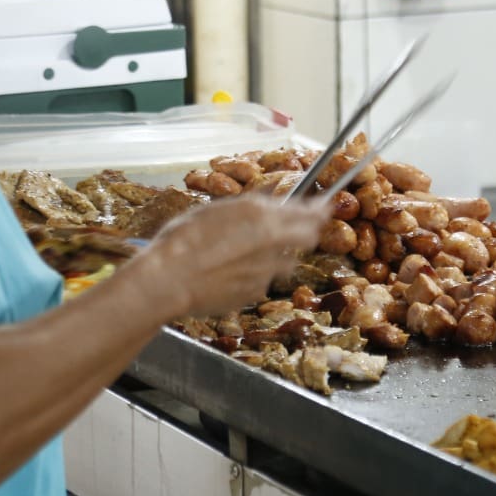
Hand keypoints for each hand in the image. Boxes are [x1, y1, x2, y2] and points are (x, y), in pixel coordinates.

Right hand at [129, 195, 329, 318]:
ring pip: (287, 261)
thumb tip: (269, 203)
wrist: (169, 280)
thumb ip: (248, 208)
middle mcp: (271, 241)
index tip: (325, 206)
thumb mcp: (214, 211)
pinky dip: (256, 275)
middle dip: (309, 230)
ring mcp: (267, 270)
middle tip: (305, 227)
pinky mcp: (257, 292)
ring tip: (249, 253)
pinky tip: (232, 273)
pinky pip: (265, 280)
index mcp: (260, 214)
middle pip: (309, 236)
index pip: (307, 211)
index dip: (318, 209)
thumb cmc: (182, 240)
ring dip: (279, 255)